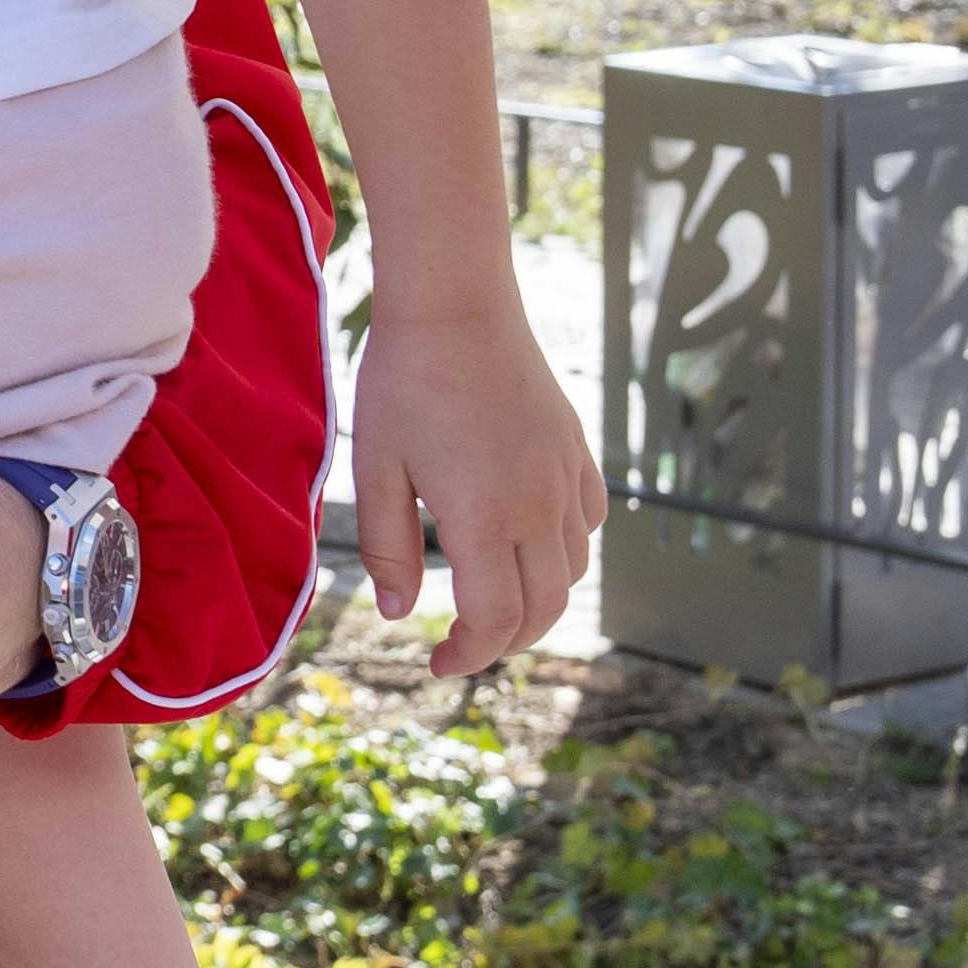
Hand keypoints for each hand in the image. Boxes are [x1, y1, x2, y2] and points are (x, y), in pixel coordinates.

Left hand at [347, 289, 596, 676]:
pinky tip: (529, 543)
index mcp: (484, 519)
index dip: (470, 654)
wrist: (456, 305)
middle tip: (463, 644)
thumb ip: (388, 547)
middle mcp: (538, 507)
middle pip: (543, 609)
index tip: (438, 662)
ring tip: (492, 600)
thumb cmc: (404, 383)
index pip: (495, 620)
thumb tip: (397, 613)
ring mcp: (565, 478)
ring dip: (537, 601)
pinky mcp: (576, 450)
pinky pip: (589, 521)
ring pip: (572, 570)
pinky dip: (565, 551)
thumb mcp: (377, 467)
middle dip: (504, 641)